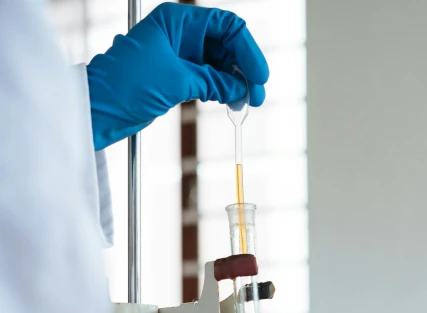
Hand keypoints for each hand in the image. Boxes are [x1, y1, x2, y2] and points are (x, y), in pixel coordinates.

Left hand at [87, 2, 268, 150]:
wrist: (99, 110)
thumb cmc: (125, 85)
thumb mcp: (175, 80)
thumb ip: (212, 81)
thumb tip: (240, 88)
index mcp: (177, 21)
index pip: (226, 26)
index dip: (246, 50)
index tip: (259, 76)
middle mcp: (181, 35)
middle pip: (226, 46)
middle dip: (244, 69)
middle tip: (257, 95)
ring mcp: (180, 57)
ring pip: (220, 65)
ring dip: (235, 83)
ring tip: (246, 103)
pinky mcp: (178, 79)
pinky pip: (209, 81)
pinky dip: (222, 91)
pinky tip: (232, 102)